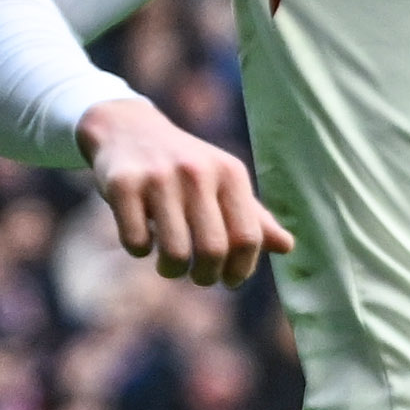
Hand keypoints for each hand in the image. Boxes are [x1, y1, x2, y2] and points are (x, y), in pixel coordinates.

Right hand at [77, 88, 291, 286]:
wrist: (126, 128)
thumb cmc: (184, 167)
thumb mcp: (223, 181)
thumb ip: (252, 216)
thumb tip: (287, 246)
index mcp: (230, 173)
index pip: (248, 237)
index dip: (241, 269)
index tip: (230, 280)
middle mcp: (197, 172)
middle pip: (213, 249)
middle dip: (207, 276)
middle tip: (199, 276)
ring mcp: (158, 177)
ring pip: (175, 252)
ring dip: (172, 270)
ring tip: (170, 266)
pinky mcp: (122, 184)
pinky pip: (136, 241)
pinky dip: (139, 251)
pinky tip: (141, 240)